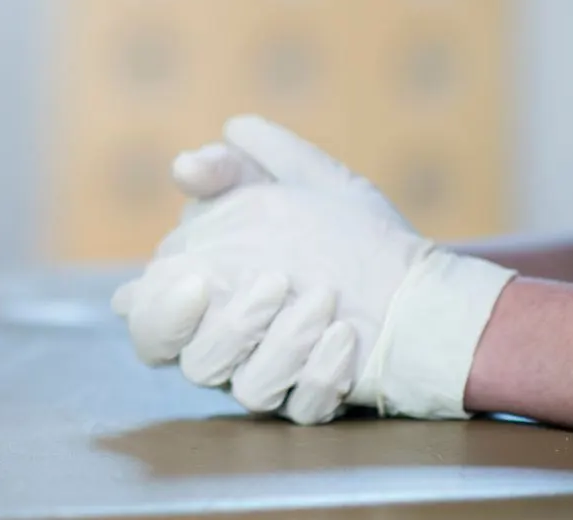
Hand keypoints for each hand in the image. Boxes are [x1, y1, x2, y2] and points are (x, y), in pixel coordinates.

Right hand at [111, 115, 516, 423]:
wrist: (427, 286)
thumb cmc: (354, 234)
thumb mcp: (301, 182)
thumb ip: (237, 167)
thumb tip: (182, 165)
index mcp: (202, 289)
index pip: (145, 310)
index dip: (157, 304)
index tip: (193, 278)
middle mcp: (223, 339)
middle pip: (178, 356)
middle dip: (212, 323)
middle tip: (258, 285)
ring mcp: (267, 375)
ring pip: (240, 385)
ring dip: (280, 340)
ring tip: (326, 298)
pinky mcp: (309, 401)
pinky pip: (299, 406)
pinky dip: (319, 372)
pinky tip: (345, 338)